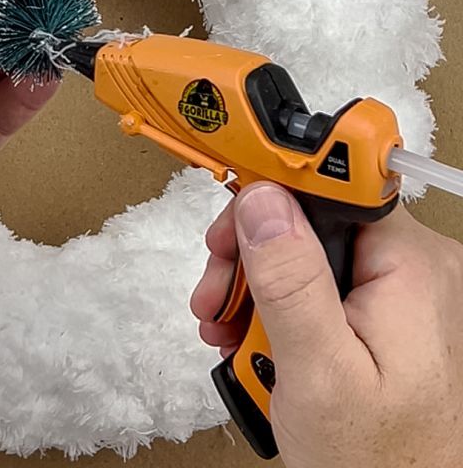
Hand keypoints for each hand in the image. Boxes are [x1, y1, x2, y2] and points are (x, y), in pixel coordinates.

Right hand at [191, 182, 462, 467]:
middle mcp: (408, 270)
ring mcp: (393, 293)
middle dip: (250, 254)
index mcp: (409, 268)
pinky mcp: (377, 313)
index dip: (275, 185)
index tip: (231, 200)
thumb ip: (290, 281)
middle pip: (308, 221)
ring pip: (304, 253)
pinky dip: (276, 307)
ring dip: (255, 287)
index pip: (333, 187)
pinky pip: (316, 285)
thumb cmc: (379, 462)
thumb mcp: (318, 371)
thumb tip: (262, 201)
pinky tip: (251, 335)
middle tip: (217, 289)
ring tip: (226, 325)